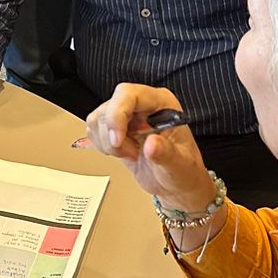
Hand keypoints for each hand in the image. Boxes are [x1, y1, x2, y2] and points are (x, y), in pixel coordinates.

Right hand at [84, 84, 211, 208]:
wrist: (175, 183)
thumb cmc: (183, 170)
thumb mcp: (180, 165)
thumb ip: (166, 153)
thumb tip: (152, 144)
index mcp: (161, 103)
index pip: (129, 94)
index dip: (117, 114)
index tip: (117, 140)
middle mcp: (142, 105)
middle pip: (110, 106)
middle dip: (112, 134)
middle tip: (129, 153)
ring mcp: (128, 115)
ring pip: (99, 118)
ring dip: (108, 142)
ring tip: (130, 153)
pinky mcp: (116, 128)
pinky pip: (95, 129)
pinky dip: (102, 145)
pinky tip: (121, 153)